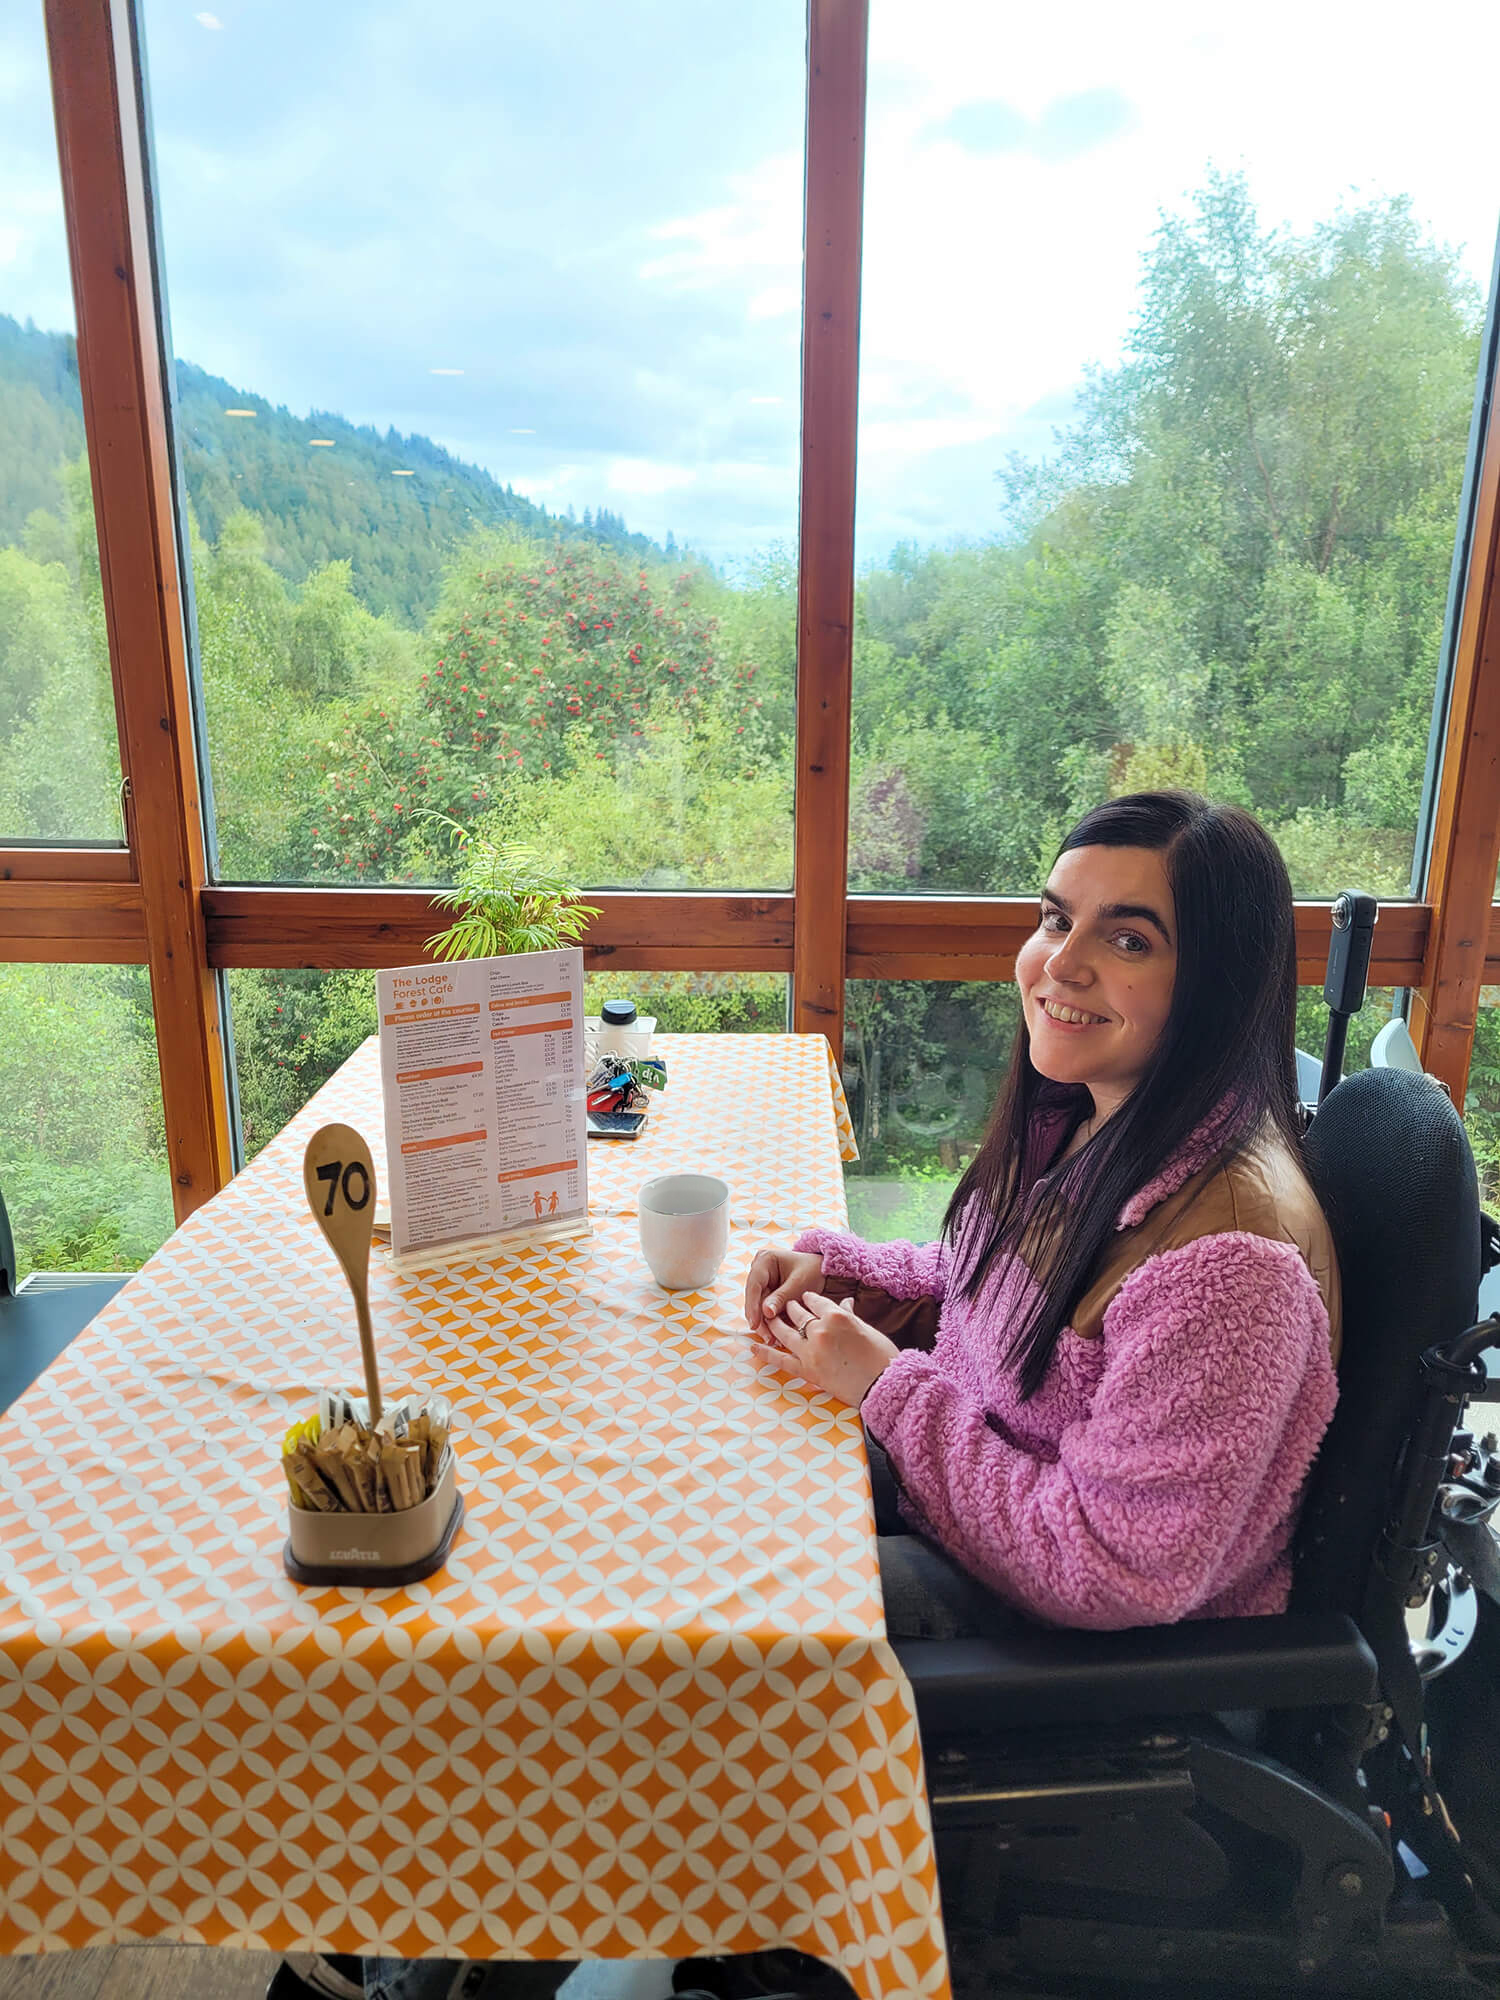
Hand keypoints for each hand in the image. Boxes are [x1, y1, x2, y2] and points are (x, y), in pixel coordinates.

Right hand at [745, 1243, 824, 1331]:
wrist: (825, 1273)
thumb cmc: (813, 1272)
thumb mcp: (799, 1284)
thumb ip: (782, 1297)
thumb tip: (766, 1313)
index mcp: (764, 1260)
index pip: (754, 1285)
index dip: (753, 1306)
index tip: (755, 1323)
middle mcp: (759, 1271)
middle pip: (754, 1299)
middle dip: (760, 1319)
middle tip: (767, 1337)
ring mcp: (763, 1283)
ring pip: (758, 1308)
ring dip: (765, 1324)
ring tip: (772, 1340)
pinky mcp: (768, 1295)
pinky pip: (766, 1311)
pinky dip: (771, 1323)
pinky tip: (775, 1336)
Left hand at [747, 1289, 899, 1408]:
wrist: (883, 1385)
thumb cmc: (882, 1356)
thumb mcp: (867, 1329)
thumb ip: (850, 1315)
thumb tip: (846, 1303)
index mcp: (837, 1316)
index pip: (816, 1301)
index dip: (809, 1299)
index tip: (805, 1298)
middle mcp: (820, 1330)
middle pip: (798, 1313)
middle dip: (791, 1308)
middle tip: (786, 1307)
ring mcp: (810, 1351)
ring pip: (785, 1331)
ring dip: (775, 1323)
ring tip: (768, 1318)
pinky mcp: (807, 1371)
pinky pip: (780, 1360)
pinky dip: (765, 1353)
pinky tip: (752, 1346)